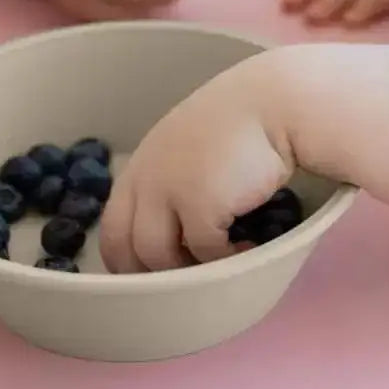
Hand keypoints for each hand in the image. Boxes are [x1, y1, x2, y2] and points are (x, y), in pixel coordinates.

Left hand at [99, 51, 293, 271]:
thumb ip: (172, 181)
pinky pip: (204, 252)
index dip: (128, 261)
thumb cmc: (243, 125)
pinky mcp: (199, 205)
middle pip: (125, 249)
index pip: (112, 229)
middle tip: (185, 285)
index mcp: (141, 166)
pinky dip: (226, 259)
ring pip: (159, 257)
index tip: (154, 278)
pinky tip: (248, 248)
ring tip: (223, 263)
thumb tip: (175, 235)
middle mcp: (145, 178)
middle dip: (151, 276)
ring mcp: (168, 192)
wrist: (276, 103)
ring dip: (191, 270)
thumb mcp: (190, 149)